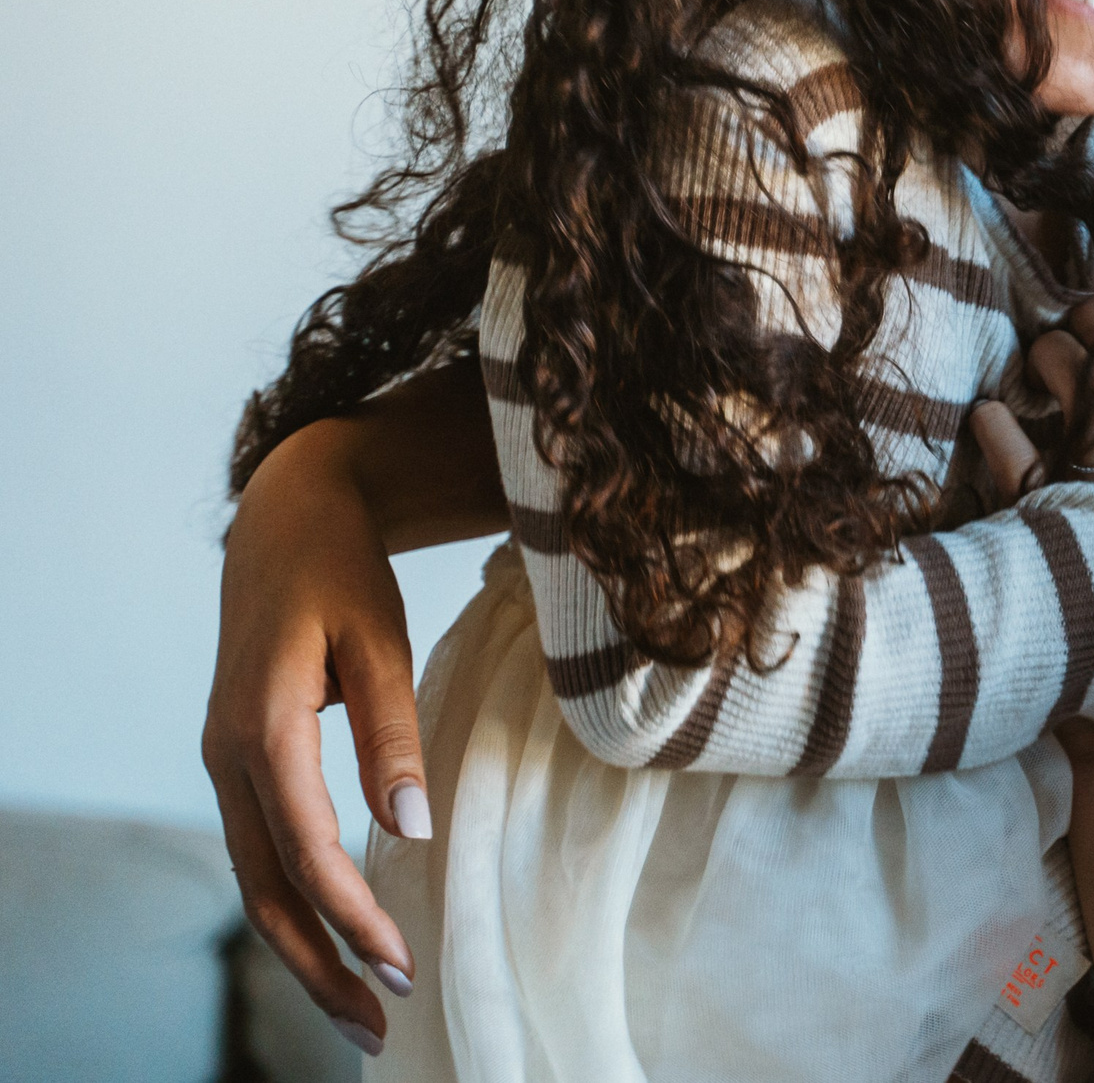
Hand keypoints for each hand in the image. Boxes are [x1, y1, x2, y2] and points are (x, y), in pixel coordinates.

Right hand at [202, 421, 426, 1048]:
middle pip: (266, 889)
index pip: (307, 848)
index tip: (403, 965)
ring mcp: (225, 764)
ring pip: (256, 881)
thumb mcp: (379, 640)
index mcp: (262, 726)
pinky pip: (261, 853)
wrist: (286, 522)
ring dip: (305, 950)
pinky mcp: (240, 764)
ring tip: (362, 1010)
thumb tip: (413, 827)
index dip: (353, 915)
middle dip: (320, 965)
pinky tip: (336, 941)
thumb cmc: (342, 574)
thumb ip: (394, 732)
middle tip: (379, 1027)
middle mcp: (228, 757)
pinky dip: (294, 907)